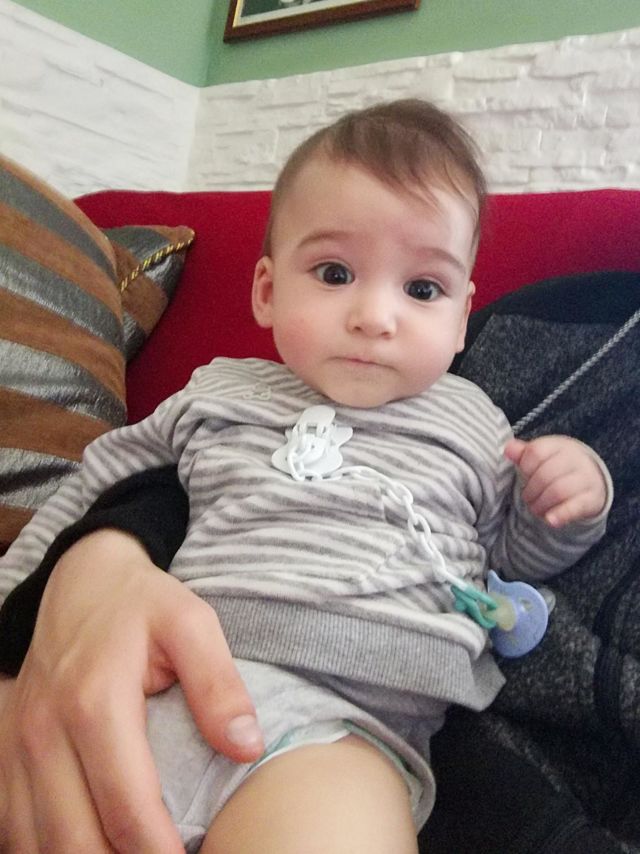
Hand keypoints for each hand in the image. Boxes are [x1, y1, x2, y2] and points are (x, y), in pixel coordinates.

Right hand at [0, 530, 263, 852]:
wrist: (81, 581)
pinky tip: (89, 847)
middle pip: (75, 840)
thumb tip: (248, 747)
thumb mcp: (191, 623)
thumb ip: (219, 683)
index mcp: (96, 701)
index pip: (127, 807)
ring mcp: (18, 745)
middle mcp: (46, 731)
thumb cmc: (142, 604)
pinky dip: (47, 850)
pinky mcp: (8, 752)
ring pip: (37, 844)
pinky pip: (14, 826)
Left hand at [504, 435, 607, 527]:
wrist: (593, 478)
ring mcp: (586, 479)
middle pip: (545, 475)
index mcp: (560, 446)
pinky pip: (576, 507)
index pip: (536, 452)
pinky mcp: (593, 499)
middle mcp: (575, 459)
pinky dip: (560, 515)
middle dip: (530, 491)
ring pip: (558, 491)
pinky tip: (550, 520)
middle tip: (526, 500)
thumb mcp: (542, 457)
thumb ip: (524, 453)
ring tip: (535, 509)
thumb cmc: (559, 466)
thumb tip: (507, 449)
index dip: (524, 468)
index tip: (523, 477)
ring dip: (541, 504)